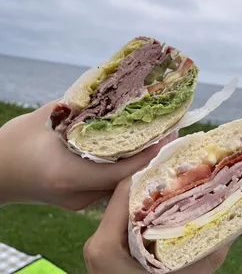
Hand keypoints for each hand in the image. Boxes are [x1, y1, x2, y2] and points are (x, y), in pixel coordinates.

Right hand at [0, 102, 176, 209]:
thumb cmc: (12, 145)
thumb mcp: (46, 118)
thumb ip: (80, 109)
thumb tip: (108, 97)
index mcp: (69, 174)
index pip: (123, 169)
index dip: (150, 153)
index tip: (170, 135)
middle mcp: (78, 193)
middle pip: (126, 179)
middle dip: (150, 157)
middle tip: (168, 135)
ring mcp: (79, 201)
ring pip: (119, 184)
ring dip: (138, 164)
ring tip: (155, 141)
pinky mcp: (78, 200)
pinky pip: (108, 185)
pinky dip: (123, 170)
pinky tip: (131, 153)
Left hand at [84, 178, 230, 273]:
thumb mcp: (194, 271)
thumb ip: (211, 241)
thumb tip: (234, 206)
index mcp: (105, 246)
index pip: (124, 192)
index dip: (150, 173)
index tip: (173, 164)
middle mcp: (96, 241)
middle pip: (123, 196)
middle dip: (151, 181)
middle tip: (176, 171)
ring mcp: (98, 244)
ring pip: (122, 205)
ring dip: (147, 193)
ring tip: (172, 184)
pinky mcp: (105, 247)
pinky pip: (122, 218)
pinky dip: (141, 208)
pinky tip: (162, 204)